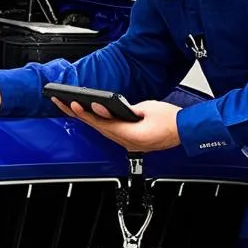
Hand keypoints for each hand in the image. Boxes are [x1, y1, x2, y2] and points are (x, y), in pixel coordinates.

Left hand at [50, 98, 181, 152]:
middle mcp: (128, 142)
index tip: (74, 105)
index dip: (87, 114)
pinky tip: (91, 116)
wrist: (185, 130)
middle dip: (79, 115)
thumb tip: (113, 108)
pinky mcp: (132, 141)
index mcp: (131, 135)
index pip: (103, 124)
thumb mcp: (148, 108)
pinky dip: (100, 124)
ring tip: (70, 108)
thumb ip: (128, 109)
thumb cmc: (171, 120)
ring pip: (103, 131)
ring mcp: (129, 144)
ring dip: (87, 120)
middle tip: (62, 104)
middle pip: (98, 129)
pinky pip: (111, 133)